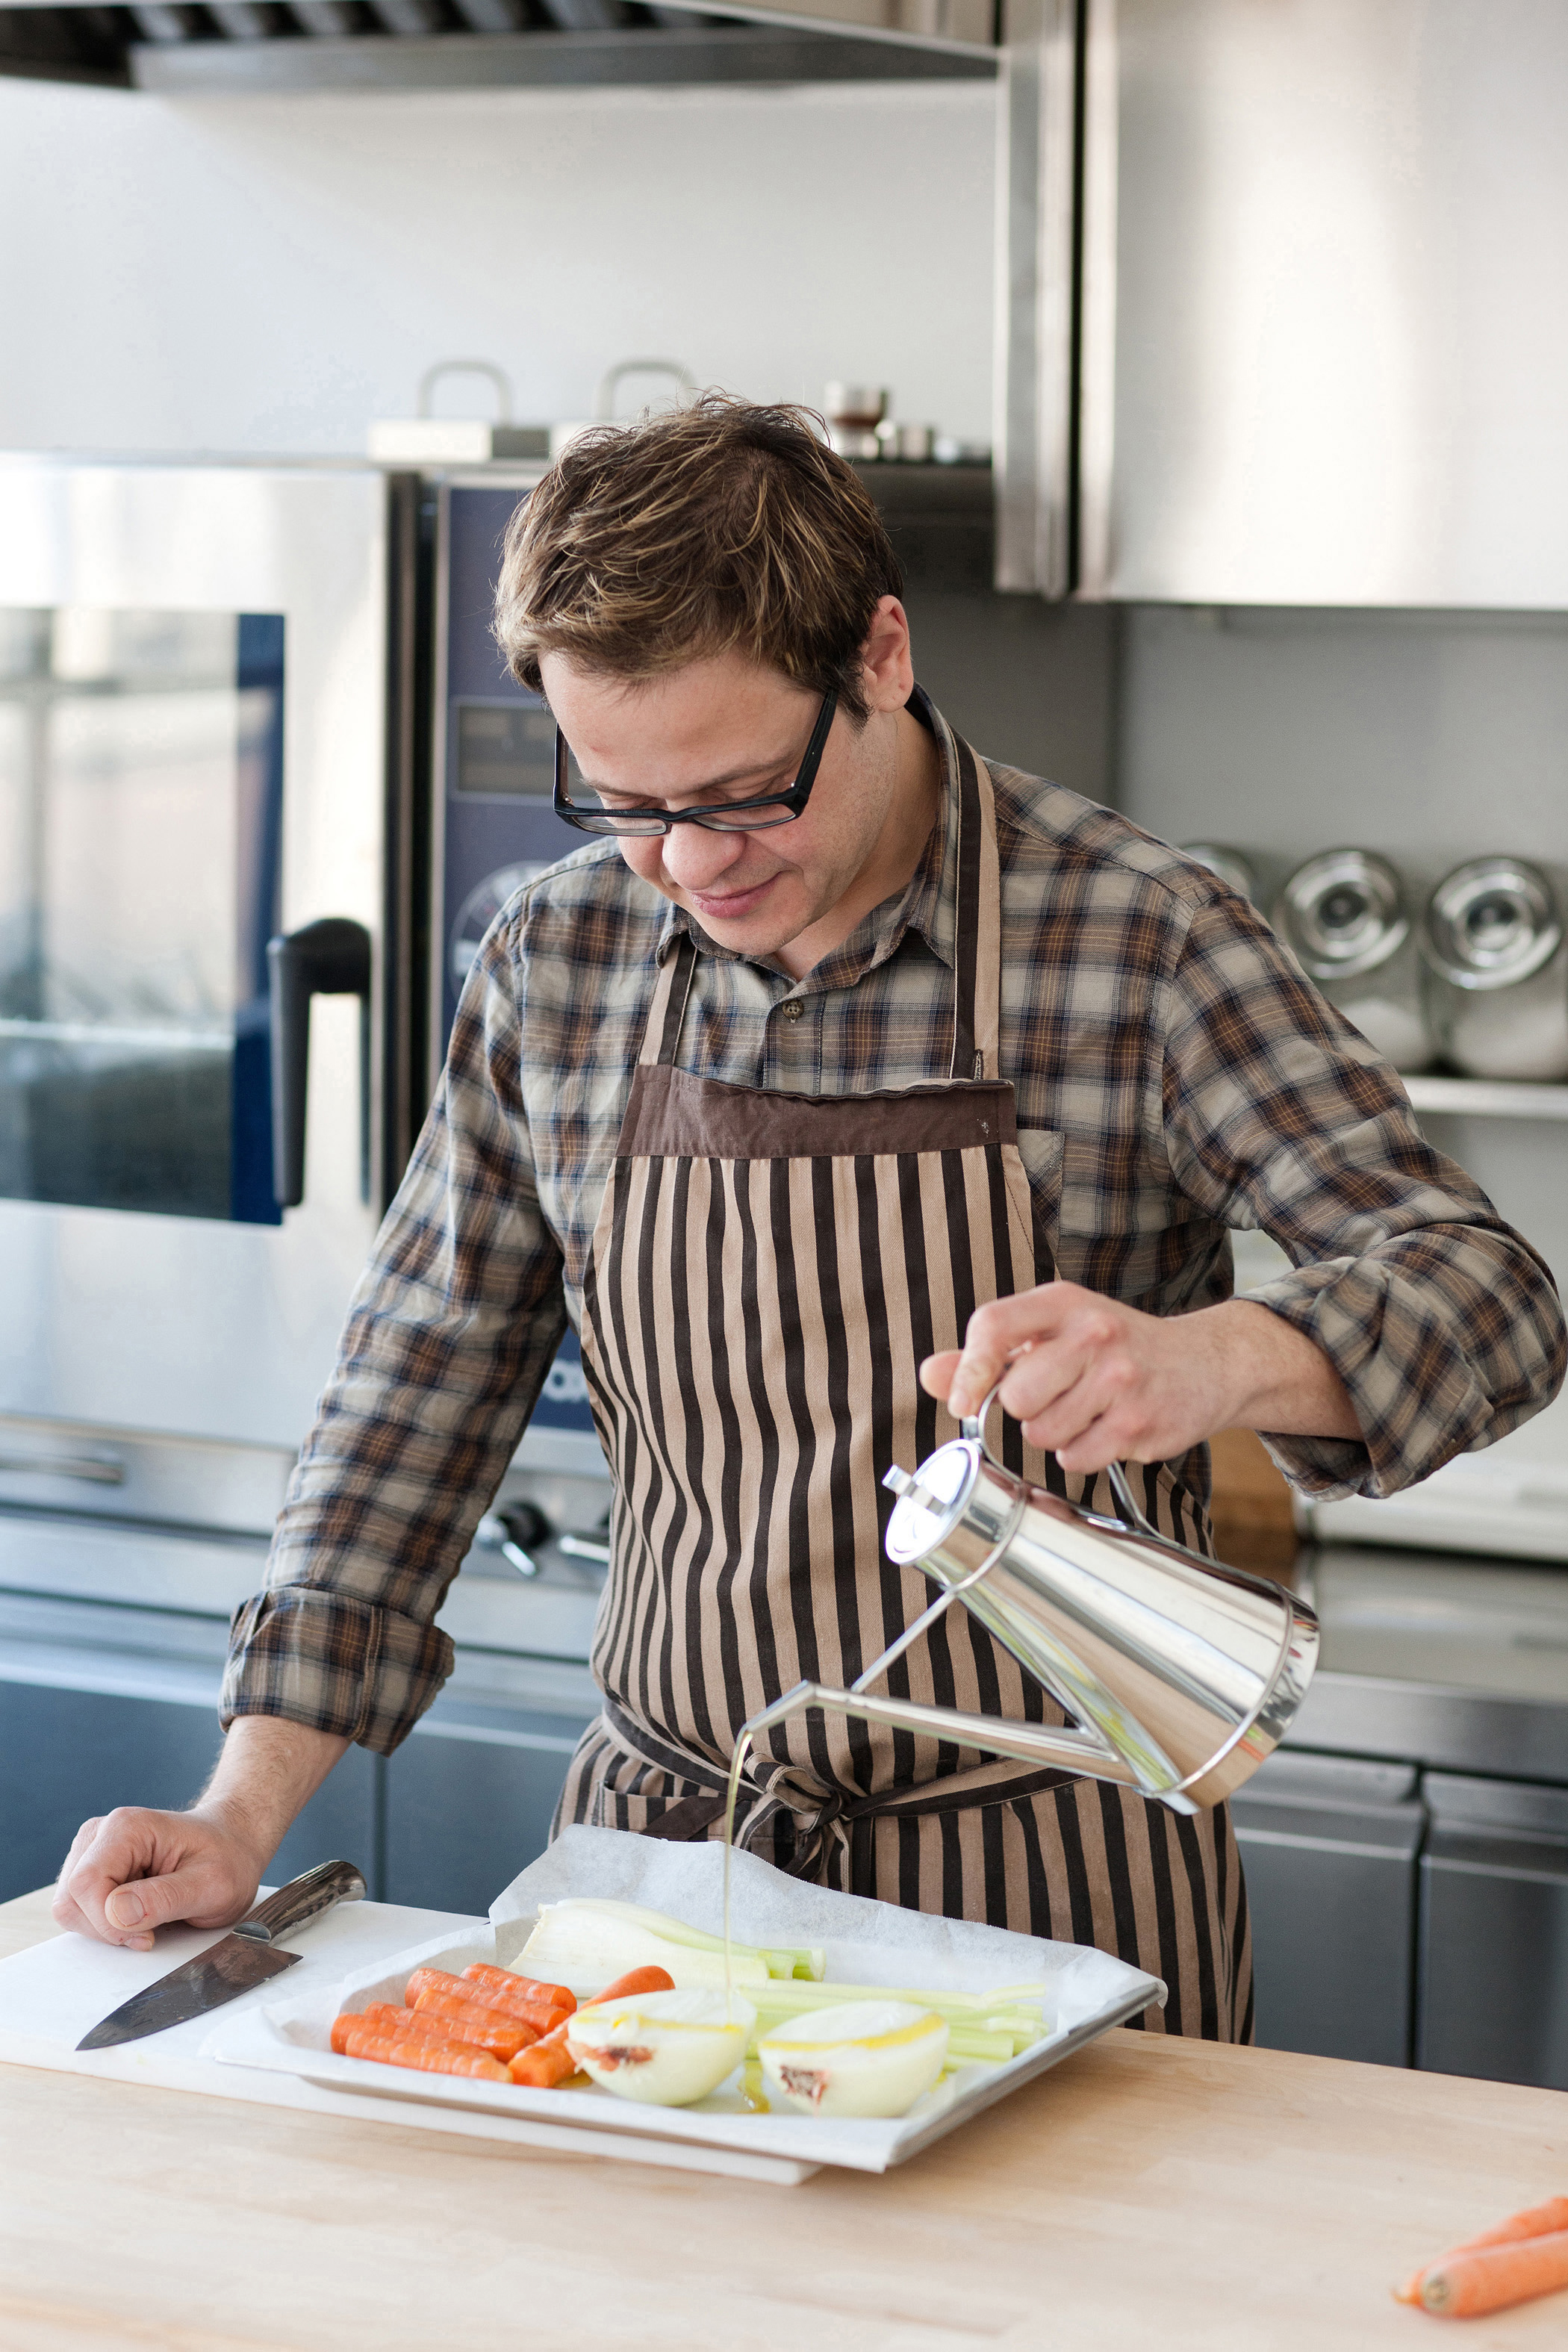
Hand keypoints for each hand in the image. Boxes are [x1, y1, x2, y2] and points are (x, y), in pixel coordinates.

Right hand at [52, 1805, 266, 1951]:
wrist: (233, 1845)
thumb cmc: (227, 1860)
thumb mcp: (212, 1885)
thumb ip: (164, 1899)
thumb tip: (116, 1913)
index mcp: (127, 1827)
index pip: (86, 1885)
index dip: (108, 1923)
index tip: (146, 1936)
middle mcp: (101, 1834)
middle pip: (71, 1899)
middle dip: (107, 1929)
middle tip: (152, 1931)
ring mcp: (92, 1851)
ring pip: (70, 1907)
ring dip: (105, 1928)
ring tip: (149, 1920)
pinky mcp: (93, 1870)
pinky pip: (78, 1910)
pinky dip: (105, 1924)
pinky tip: (138, 1915)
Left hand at [921, 1282, 1358, 1474]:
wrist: (1205, 1363)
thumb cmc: (1115, 1347)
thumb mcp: (1055, 1332)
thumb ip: (991, 1352)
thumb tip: (930, 1375)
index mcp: (1064, 1303)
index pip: (993, 1325)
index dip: (967, 1369)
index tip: (963, 1399)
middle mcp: (1095, 1335)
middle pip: (1017, 1396)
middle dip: (1024, 1410)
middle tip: (1054, 1396)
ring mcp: (1122, 1381)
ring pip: (1044, 1435)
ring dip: (1053, 1435)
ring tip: (1085, 1410)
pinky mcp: (1140, 1423)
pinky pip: (1076, 1460)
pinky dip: (1081, 1455)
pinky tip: (1106, 1430)